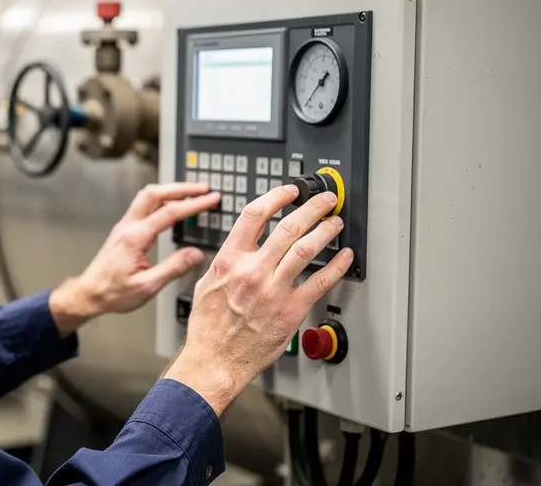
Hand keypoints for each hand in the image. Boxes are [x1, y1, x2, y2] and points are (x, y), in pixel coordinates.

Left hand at [49, 182, 220, 336]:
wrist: (89, 294)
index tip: (211, 198)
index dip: (194, 204)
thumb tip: (196, 254)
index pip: (169, 212)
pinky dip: (161, 200)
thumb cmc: (112, 292)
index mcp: (135, 238)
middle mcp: (128, 227)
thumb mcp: (147, 286)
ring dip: (170, 191)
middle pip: (155, 194)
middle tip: (203, 188)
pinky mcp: (124, 230)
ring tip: (191, 192)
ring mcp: (125, 226)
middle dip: (181, 188)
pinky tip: (170, 206)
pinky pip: (143, 206)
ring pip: (147, 196)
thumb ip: (173, 268)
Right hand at [162, 185, 352, 417]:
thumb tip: (238, 247)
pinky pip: (320, 282)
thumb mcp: (206, 284)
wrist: (214, 359)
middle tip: (325, 200)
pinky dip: (336, 266)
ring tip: (335, 223)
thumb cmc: (209, 328)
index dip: (276, 196)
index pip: (255, 215)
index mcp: (229, 260)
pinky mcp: (290, 310)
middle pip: (288, 227)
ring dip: (326, 231)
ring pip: (306, 249)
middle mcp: (252, 271)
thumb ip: (225, 262)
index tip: (290, 191)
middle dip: (312, 208)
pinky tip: (344, 257)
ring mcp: (273, 290)